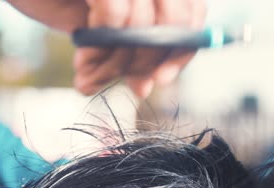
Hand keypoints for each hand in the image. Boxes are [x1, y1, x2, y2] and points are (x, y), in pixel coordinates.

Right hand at [8, 0, 205, 97]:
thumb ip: (127, 51)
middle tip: (123, 84)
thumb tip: (146, 86)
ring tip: (89, 74)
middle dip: (145, 64)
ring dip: (113, 63)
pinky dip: (99, 42)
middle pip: (172, 24)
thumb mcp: (100, 30)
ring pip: (142, 27)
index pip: (191, 14)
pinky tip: (83, 52)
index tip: (161, 80)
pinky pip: (114, 15)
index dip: (181, 50)